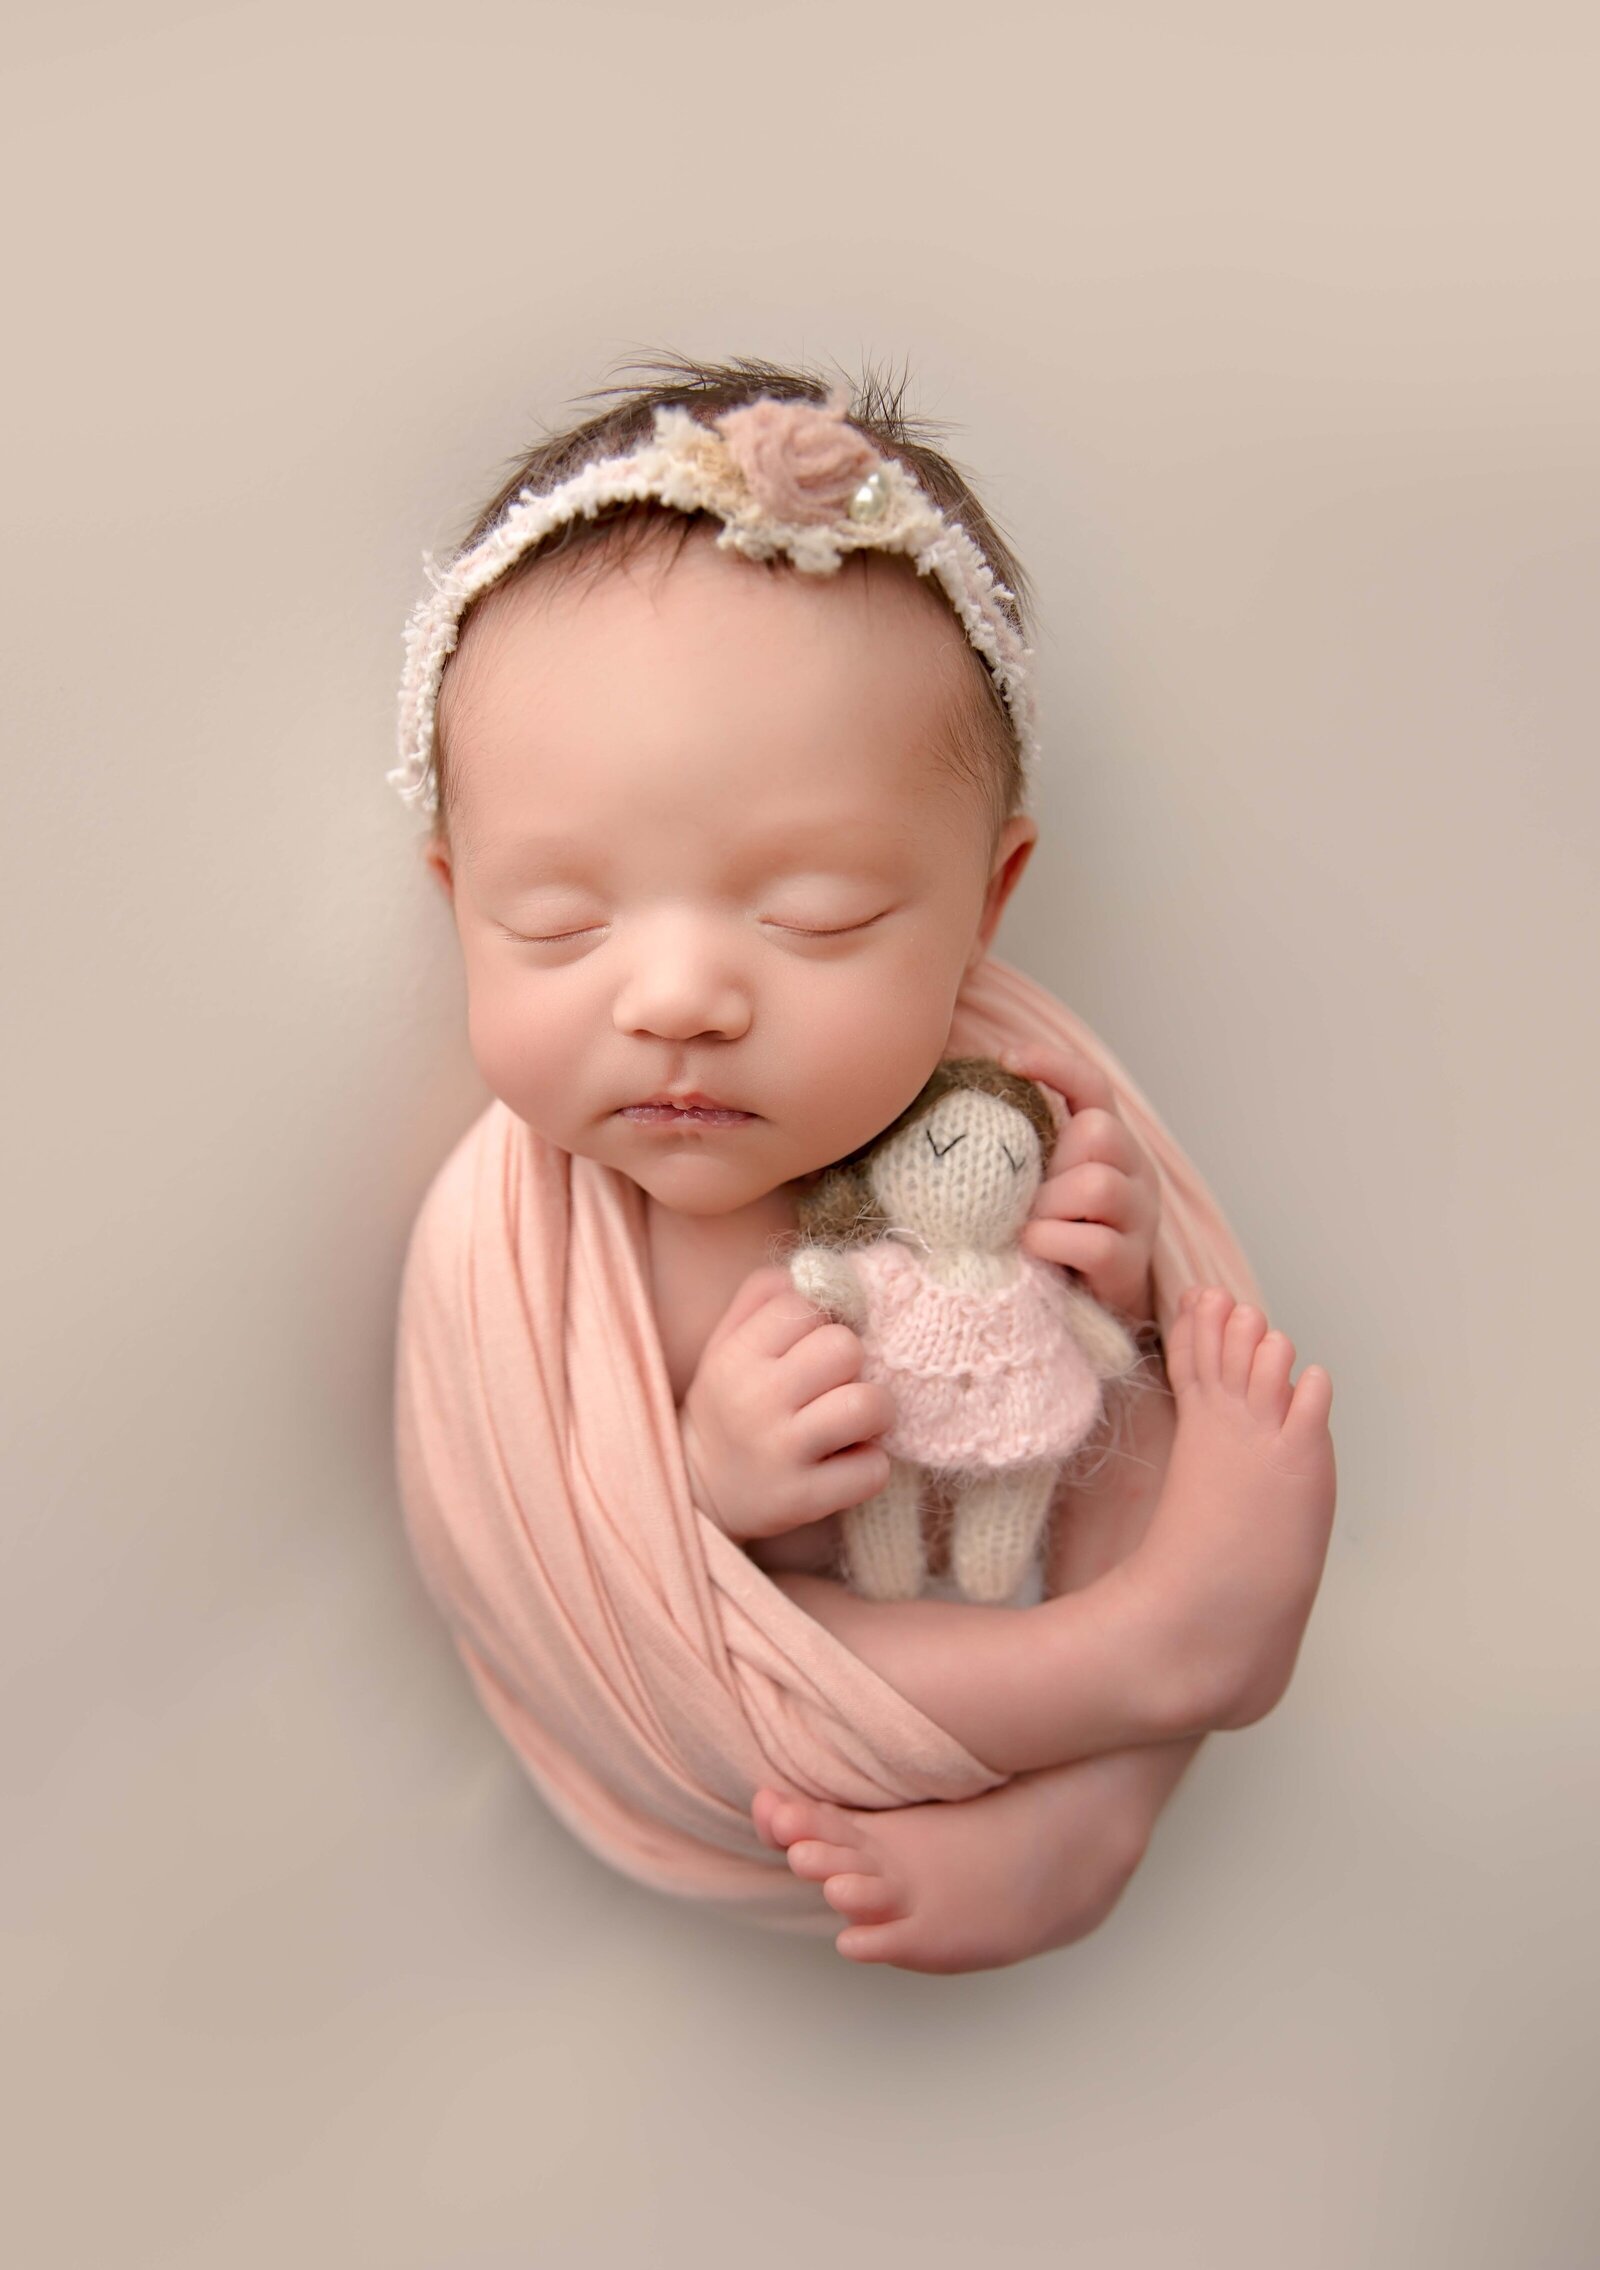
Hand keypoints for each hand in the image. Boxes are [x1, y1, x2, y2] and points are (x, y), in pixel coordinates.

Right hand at [679, 1265, 895, 1543]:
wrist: (699, 1491)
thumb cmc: (730, 1404)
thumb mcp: (727, 1342)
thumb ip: (765, 1295)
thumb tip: (826, 1264)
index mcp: (736, 1355)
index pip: (806, 1303)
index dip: (828, 1316)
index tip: (820, 1340)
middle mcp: (755, 1400)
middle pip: (844, 1347)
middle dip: (855, 1362)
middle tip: (840, 1383)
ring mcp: (780, 1452)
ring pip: (867, 1404)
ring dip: (875, 1411)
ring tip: (855, 1421)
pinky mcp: (804, 1499)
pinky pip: (873, 1468)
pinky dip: (870, 1464)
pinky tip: (847, 1462)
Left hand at [998, 1040, 1160, 1322]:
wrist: (1081, 1314)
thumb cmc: (1046, 1241)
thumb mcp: (1030, 1187)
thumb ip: (1015, 1155)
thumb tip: (947, 1112)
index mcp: (1108, 1144)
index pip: (1092, 1086)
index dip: (1054, 1065)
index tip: (1007, 1058)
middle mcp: (1134, 1171)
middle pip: (1099, 1132)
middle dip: (1053, 1162)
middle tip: (1027, 1197)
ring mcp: (1140, 1218)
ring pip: (1097, 1185)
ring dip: (1049, 1207)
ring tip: (1028, 1230)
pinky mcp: (1132, 1264)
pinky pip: (1095, 1242)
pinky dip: (1053, 1244)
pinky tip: (1035, 1253)